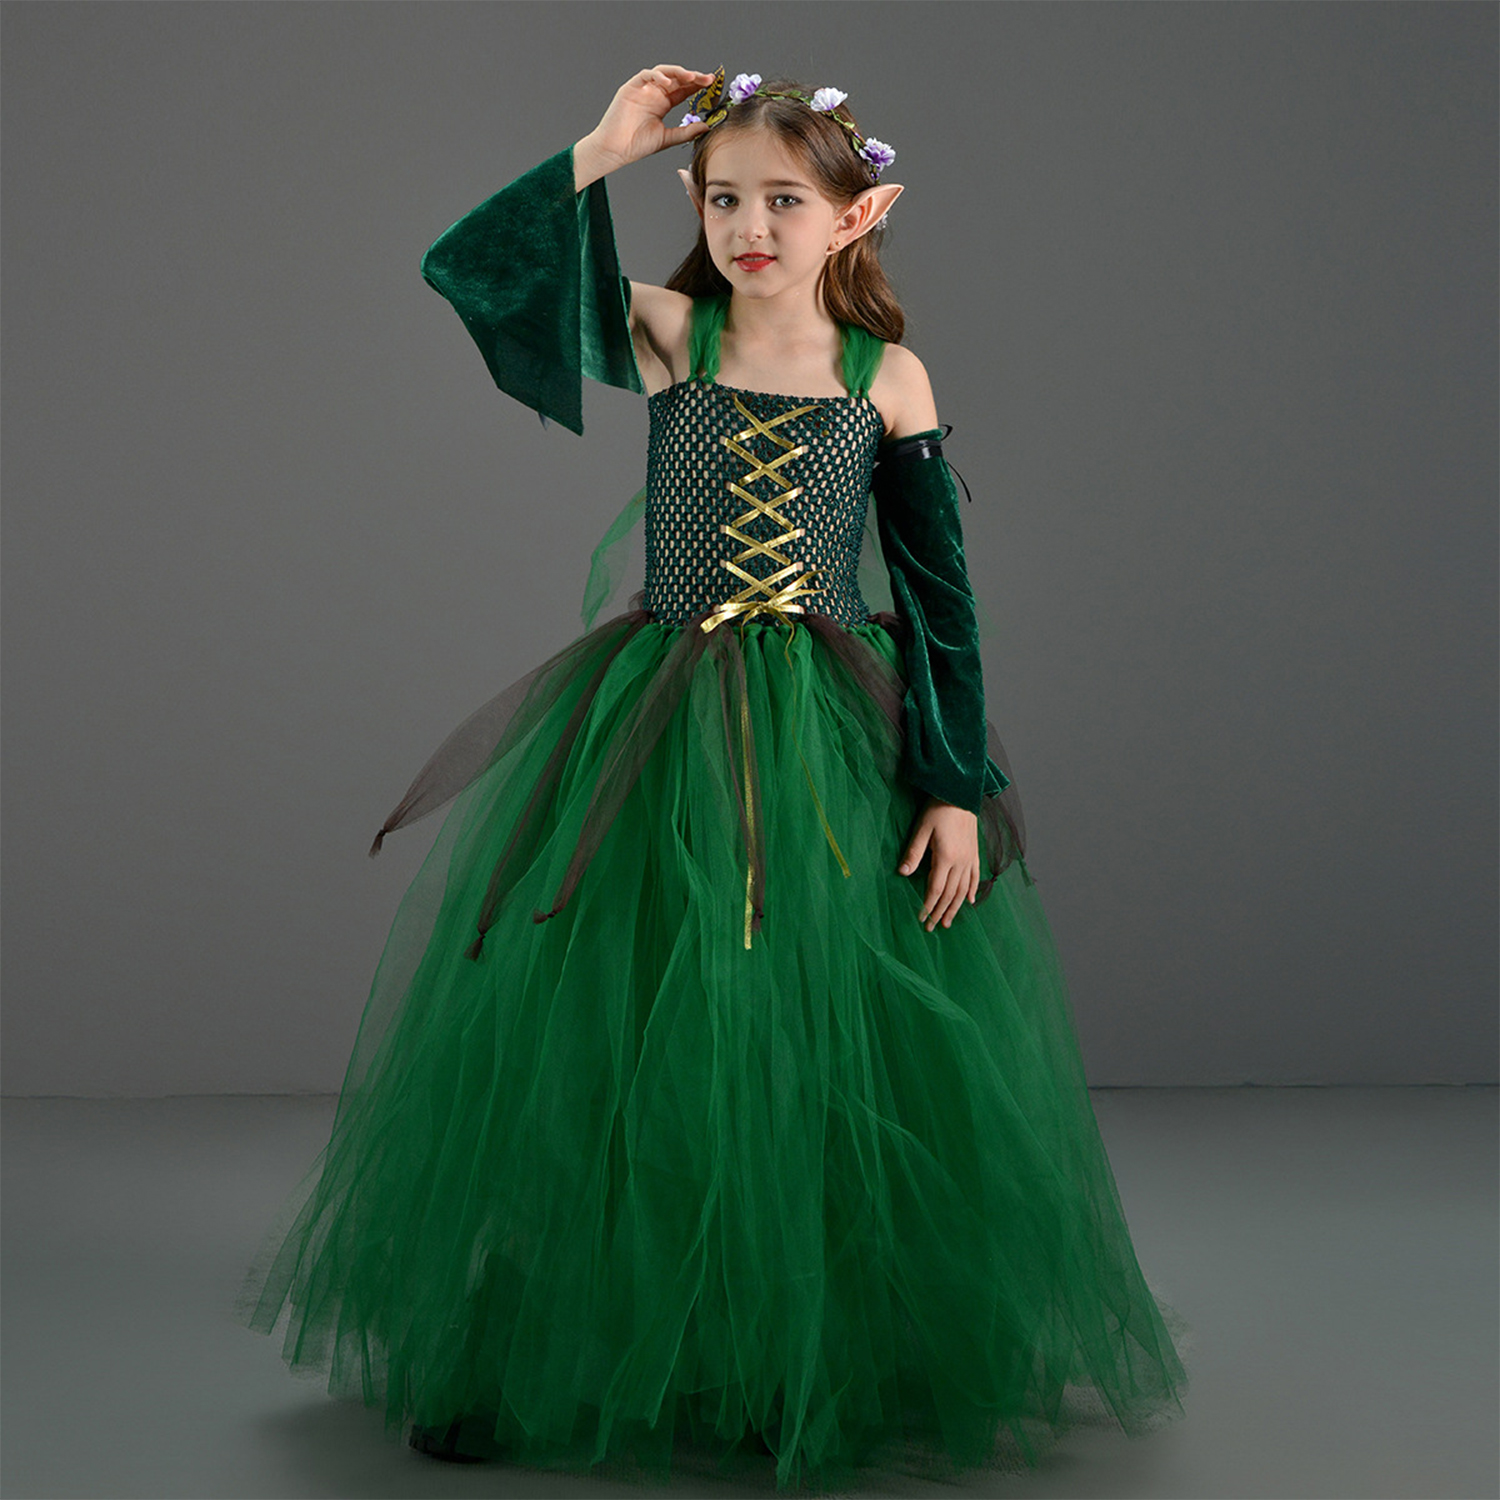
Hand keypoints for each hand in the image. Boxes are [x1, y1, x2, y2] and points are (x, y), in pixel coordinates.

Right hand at [580, 66, 715, 177]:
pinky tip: (668, 83)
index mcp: (663, 103)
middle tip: (708, 79)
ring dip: (678, 72)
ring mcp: (643, 89)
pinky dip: (657, 76)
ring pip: (663, 72)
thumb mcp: (668, 138)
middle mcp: (654, 93)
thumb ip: (686, 132)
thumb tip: (707, 126)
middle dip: (693, 77)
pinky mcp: (631, 88)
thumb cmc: (637, 145)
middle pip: (676, 78)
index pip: (683, 90)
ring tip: (691, 78)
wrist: (615, 150)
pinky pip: (646, 75)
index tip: (712, 86)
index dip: (697, 86)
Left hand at [898, 799, 980, 931]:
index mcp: (945, 857)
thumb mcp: (922, 829)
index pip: (935, 889)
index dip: (928, 906)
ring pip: (964, 890)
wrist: (961, 793)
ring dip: (956, 907)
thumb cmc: (938, 809)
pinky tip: (969, 901)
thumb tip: (903, 873)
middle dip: (940, 912)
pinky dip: (972, 891)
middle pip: (950, 894)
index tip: (921, 918)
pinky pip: (975, 877)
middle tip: (932, 927)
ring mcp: (970, 858)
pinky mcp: (975, 853)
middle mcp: (960, 862)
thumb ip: (913, 853)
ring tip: (948, 922)